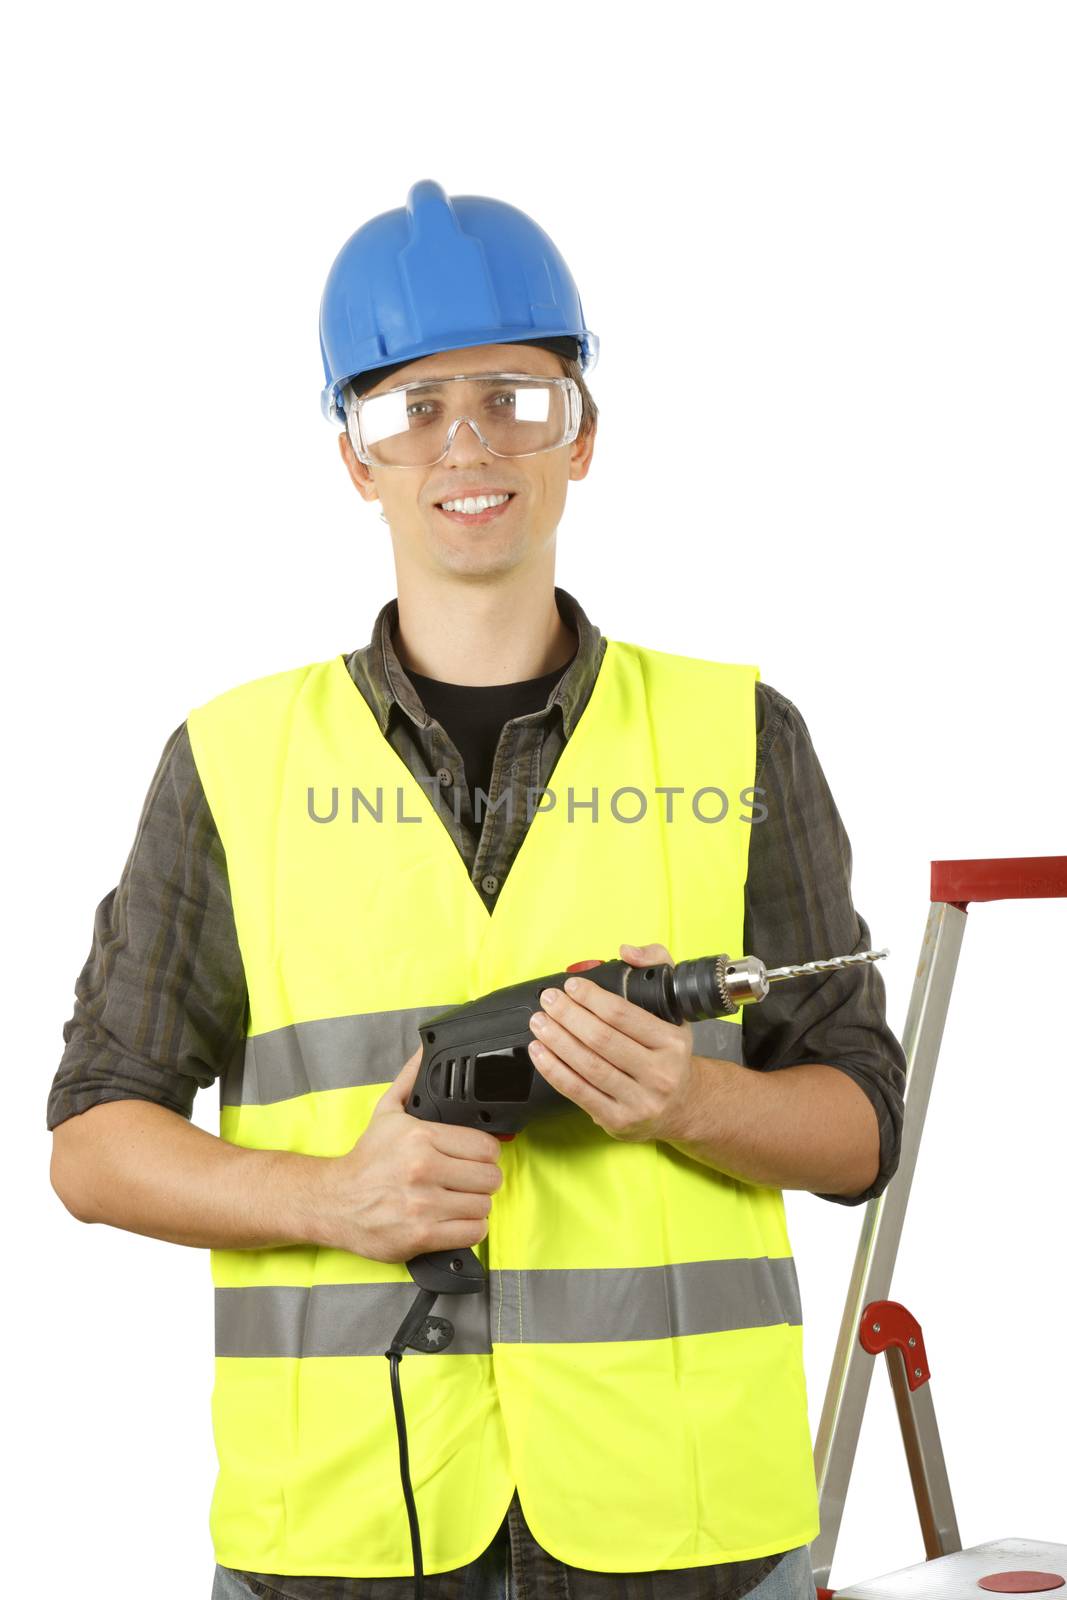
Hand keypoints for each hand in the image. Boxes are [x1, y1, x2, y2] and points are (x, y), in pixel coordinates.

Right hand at [312, 1045, 504, 1261]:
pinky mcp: (421, 1236)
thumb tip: (427, 1046)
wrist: (334, 1201)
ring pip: (484, 1206)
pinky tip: (453, 1219)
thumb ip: (412, 1079)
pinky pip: (472, 1232)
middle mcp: (422, 1170)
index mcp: (420, 1137)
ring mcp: (422, 1205)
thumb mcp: (387, 1112)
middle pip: (490, 1177)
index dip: (485, 1152)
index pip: (486, 1146)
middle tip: (467, 1178)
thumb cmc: (366, 1160)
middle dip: (482, 1179)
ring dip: (475, 1204)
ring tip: (457, 1198)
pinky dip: (469, 1229)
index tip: (474, 1156)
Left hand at [528, 942, 697, 1143]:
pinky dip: (553, 1070)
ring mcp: (639, 1101)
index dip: (590, 997)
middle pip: (601, 1039)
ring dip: (556, 1040)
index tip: (570, 986)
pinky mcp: (617, 1120)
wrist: (682, 1106)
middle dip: (567, 1016)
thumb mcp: (675, 1008)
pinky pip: (578, 1092)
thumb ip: (657, 965)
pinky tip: (540, 1052)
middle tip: (548, 1000)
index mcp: (673, 1043)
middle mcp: (660, 1074)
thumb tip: (628, 952)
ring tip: (539, 1022)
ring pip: (587, 1066)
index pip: (623, 1015)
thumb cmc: (670, 1053)